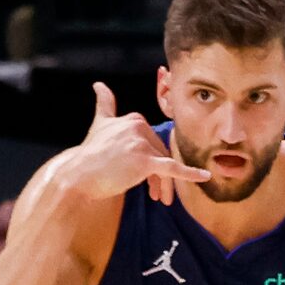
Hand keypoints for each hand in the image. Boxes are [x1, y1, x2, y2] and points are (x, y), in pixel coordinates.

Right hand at [66, 82, 210, 205]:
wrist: (79, 176)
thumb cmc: (91, 155)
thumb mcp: (100, 124)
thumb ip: (105, 104)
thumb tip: (99, 84)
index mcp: (134, 119)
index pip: (154, 142)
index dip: (155, 161)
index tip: (148, 179)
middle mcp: (138, 127)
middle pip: (162, 154)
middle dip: (161, 177)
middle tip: (159, 196)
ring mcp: (141, 143)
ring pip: (164, 165)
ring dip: (166, 185)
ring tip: (162, 200)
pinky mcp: (144, 161)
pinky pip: (173, 168)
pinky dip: (190, 173)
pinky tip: (204, 177)